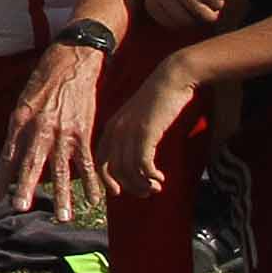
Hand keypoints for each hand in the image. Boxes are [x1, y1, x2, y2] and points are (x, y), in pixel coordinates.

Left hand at [0, 44, 103, 218]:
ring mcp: (64, 131)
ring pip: (62, 168)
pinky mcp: (84, 131)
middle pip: (32, 162)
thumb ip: (19, 129)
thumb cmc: (44, 82)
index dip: (0, 176)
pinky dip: (92, 182)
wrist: (72, 61)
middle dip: (26, 187)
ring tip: (62, 216)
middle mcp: (41, 127)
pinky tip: (94, 199)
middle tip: (20, 207)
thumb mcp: (23, 101)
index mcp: (21, 119)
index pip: (8, 153)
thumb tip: (12, 155)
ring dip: (63, 195)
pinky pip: (88, 161)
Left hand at [94, 61, 195, 203]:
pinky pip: (143, 165)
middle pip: (110, 170)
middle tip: (144, 193)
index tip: (121, 191)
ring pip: (128, 171)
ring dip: (142, 185)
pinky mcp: (146, 132)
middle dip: (126, 187)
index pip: (99, 161)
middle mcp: (115, 130)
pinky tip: (160, 178)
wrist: (171, 78)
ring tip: (156, 187)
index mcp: (110, 127)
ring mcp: (129, 131)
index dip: (108, 181)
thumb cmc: (158, 100)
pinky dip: (151, 176)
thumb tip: (134, 160)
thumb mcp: (138, 119)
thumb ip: (131, 136)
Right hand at [142, 0, 235, 32]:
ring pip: (183, 18)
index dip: (218, 4)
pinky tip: (185, 18)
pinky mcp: (150, 4)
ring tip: (198, 16)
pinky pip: (170, 24)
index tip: (217, 3)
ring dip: (195, 23)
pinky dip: (181, 26)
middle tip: (210, 14)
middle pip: (197, 8)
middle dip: (208, 16)